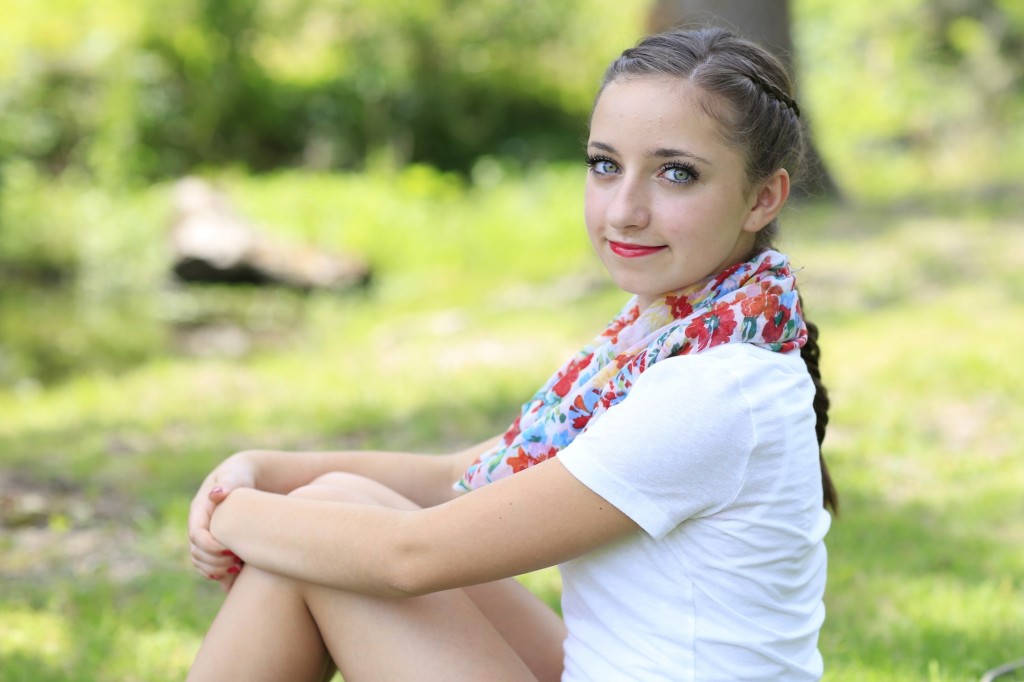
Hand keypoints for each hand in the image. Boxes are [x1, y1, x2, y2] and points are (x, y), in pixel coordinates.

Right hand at [188, 454, 256, 591]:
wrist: (242, 479)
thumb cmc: (239, 476)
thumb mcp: (235, 476)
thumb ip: (227, 484)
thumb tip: (215, 494)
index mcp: (199, 510)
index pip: (197, 535)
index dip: (211, 547)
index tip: (231, 550)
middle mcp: (198, 525)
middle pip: (196, 552)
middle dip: (215, 561)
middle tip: (237, 562)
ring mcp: (203, 536)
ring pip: (200, 561)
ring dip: (216, 570)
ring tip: (237, 569)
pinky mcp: (212, 544)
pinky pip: (207, 565)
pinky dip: (217, 573)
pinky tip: (235, 574)